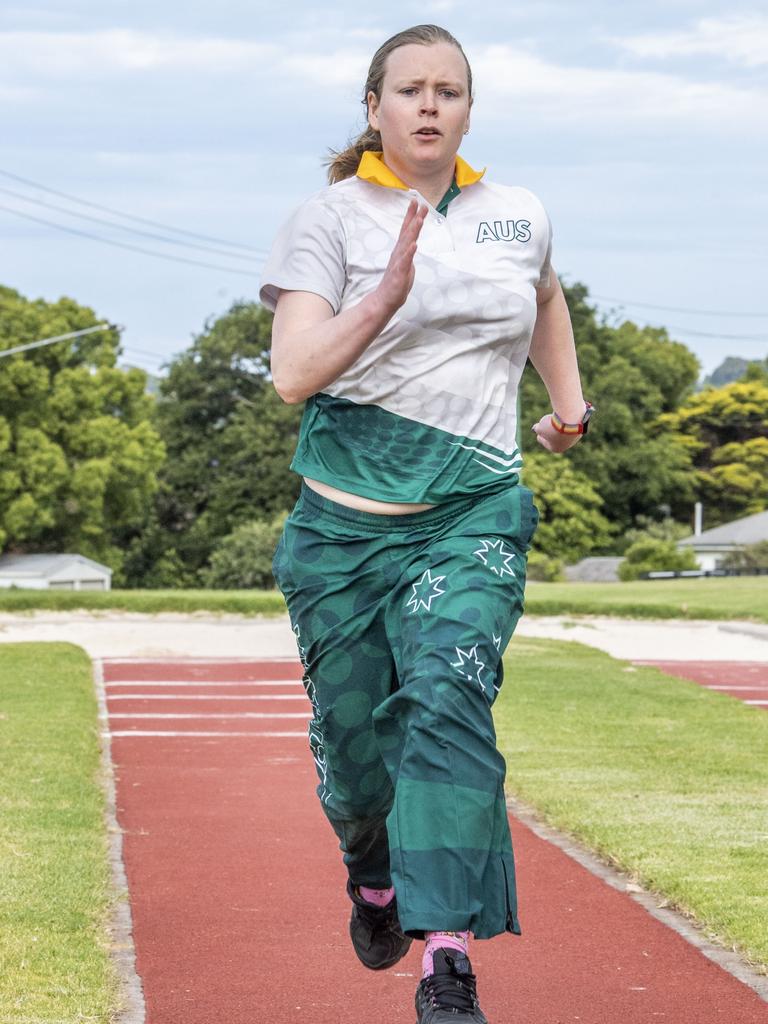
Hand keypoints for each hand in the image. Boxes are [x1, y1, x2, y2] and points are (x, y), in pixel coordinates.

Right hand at [373, 199, 427, 316]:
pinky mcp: (399, 273)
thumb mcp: (405, 263)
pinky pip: (405, 262)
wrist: (385, 300)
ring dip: (413, 231)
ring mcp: (398, 262)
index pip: (406, 230)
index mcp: (401, 250)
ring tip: (419, 219)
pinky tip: (414, 245)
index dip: (411, 215)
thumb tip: (412, 243)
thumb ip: (408, 253)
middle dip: (414, 218)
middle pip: (407, 232)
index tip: (416, 202)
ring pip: (406, 244)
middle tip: (421, 204)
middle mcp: (399, 253)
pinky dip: (409, 253)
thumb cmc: (396, 282)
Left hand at [531, 413, 583, 452]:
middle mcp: (567, 445)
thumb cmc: (553, 426)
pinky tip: (564, 415)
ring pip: (564, 430)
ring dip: (559, 425)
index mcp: (556, 448)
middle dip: (550, 430)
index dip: (540, 436)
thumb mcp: (540, 428)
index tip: (538, 431)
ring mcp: (575, 437)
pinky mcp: (580, 427)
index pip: (544, 442)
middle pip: (555, 437)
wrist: (571, 418)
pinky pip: (571, 424)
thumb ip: (537, 428)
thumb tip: (535, 428)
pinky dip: (566, 420)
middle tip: (547, 423)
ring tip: (556, 418)